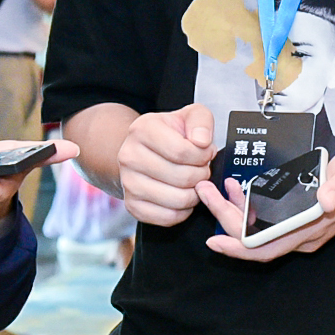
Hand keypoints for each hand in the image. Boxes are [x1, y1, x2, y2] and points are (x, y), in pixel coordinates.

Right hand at [114, 103, 215, 225]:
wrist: (145, 150)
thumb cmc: (170, 134)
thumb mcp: (189, 116)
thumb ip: (201, 122)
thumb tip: (202, 141)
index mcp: (143, 129)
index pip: (182, 151)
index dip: (203, 156)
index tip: (206, 153)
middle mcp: (130, 156)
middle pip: (182, 177)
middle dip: (201, 175)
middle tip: (201, 169)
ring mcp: (128, 182)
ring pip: (177, 199)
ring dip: (194, 194)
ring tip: (193, 182)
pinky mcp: (132, 205)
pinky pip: (168, 217)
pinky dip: (183, 211)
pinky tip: (182, 195)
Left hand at [197, 146, 334, 261]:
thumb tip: (326, 200)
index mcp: (311, 229)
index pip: (266, 247)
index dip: (238, 248)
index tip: (213, 240)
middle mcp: (301, 235)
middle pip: (254, 239)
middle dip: (225, 219)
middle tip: (204, 193)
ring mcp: (298, 228)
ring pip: (256, 229)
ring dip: (233, 211)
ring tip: (214, 187)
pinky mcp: (296, 217)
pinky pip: (265, 219)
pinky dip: (246, 205)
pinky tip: (237, 186)